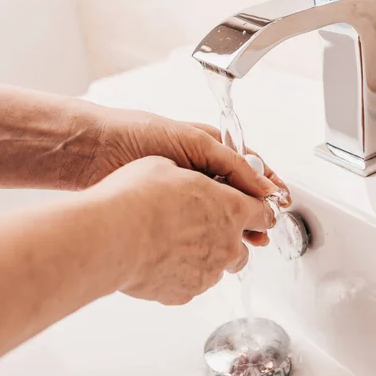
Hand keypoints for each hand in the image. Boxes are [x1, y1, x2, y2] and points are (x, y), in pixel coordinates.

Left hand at [75, 108, 290, 245]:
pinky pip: (199, 222)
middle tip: (267, 227)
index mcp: (211, 146)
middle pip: (238, 191)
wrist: (94, 152)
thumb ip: (231, 164)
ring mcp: (185, 189)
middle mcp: (201, 168)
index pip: (249, 165)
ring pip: (220, 209)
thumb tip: (263, 186)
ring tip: (251, 240)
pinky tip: (219, 241)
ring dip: (237, 224)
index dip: (267, 183)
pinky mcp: (168, 208)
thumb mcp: (195, 143)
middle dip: (255, 210)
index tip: (281, 201)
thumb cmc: (139, 135)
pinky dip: (212, 231)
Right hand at [84, 156, 274, 304]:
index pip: (263, 213)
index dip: (260, 211)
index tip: (257, 214)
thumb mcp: (166, 167)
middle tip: (205, 228)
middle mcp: (226, 244)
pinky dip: (180, 275)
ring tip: (174, 245)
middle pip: (243, 248)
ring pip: (216, 268)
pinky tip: (159, 261)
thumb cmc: (139, 198)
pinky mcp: (184, 293)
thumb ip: (189, 179)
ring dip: (205, 258)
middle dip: (230, 239)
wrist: (113, 236)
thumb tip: (184, 180)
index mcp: (230, 208)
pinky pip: (190, 284)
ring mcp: (207, 273)